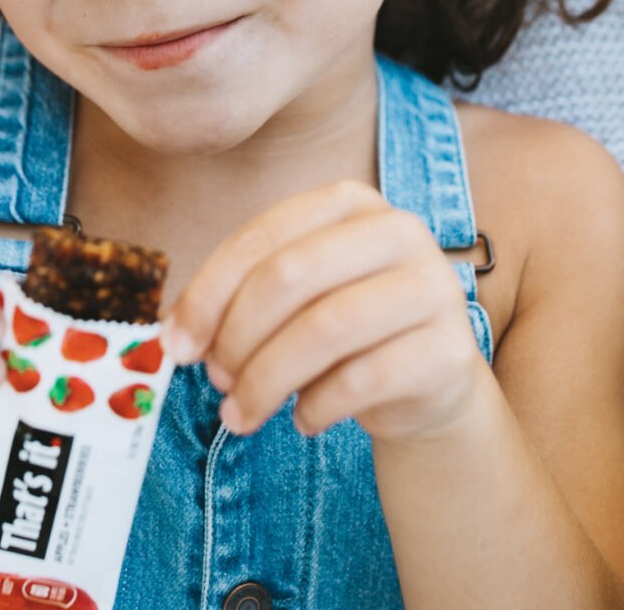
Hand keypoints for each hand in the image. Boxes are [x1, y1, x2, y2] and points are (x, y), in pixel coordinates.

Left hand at [161, 180, 490, 443]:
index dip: (209, 293)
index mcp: (351, 203)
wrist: (428, 383)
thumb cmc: (345, 334)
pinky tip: (303, 421)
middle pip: (292, 277)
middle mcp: (400, 232)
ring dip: (267, 381)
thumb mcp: (294, 301)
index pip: (264, 237)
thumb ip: (239, 302)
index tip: (175, 345)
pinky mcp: (449, 350)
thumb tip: (174, 336)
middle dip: (237, 337)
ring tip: (241, 413)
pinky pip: (362, 380)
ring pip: (325, 330)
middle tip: (215, 382)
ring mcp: (432, 288)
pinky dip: (315, 407)